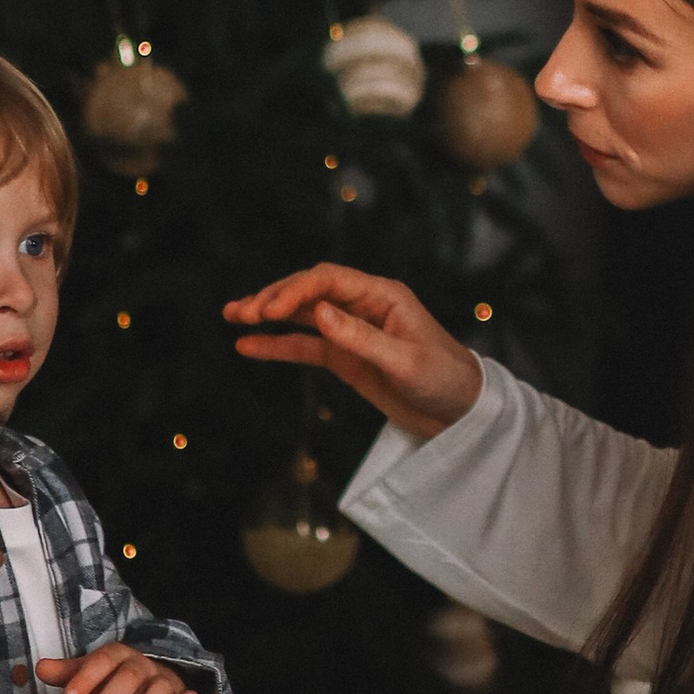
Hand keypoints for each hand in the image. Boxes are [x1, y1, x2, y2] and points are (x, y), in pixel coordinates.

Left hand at [42, 647, 201, 693]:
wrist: (152, 686)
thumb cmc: (112, 682)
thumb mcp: (90, 677)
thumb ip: (67, 674)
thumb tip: (39, 668)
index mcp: (120, 657)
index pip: (104, 660)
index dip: (87, 677)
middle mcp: (144, 669)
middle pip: (130, 677)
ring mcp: (164, 688)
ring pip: (160, 692)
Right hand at [223, 264, 481, 438]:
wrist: (461, 412)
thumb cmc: (444, 380)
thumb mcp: (405, 362)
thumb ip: (361, 338)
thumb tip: (319, 312)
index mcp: (383, 296)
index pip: (328, 281)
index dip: (295, 290)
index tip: (269, 311)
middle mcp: (364, 306)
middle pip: (309, 291)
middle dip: (274, 298)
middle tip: (241, 313)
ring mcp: (352, 330)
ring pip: (302, 315)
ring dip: (269, 315)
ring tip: (232, 317)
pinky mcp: (346, 357)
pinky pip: (306, 346)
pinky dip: (278, 345)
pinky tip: (248, 346)